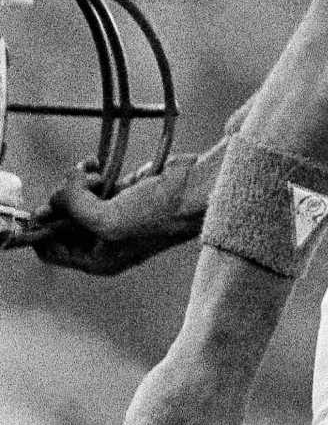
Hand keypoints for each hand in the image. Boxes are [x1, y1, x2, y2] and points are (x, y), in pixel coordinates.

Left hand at [32, 150, 215, 274]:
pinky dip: (86, 172)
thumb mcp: (106, 220)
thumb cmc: (158, 215)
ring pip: (72, 198)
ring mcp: (110, 214)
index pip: (48, 249)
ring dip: (75, 183)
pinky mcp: (119, 193)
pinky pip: (88, 183)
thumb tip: (56, 195)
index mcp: (96, 259)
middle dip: (61, 201)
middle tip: (73, 188)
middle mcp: (100, 240)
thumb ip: (71, 208)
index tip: (38, 207)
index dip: (40, 229)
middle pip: (58, 220)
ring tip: (92, 176)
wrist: (192, 190)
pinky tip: (94, 165)